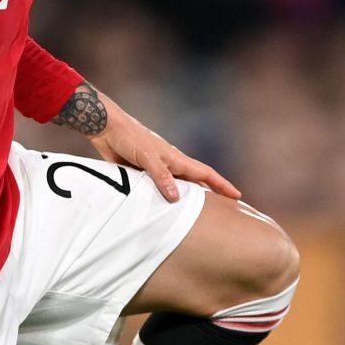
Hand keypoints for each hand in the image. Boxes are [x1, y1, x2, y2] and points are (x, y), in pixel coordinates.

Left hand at [87, 94, 242, 203]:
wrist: (105, 128)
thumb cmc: (129, 137)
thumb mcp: (147, 157)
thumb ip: (161, 177)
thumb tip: (176, 198)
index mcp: (175, 158)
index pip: (205, 174)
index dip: (222, 185)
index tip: (238, 196)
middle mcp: (169, 164)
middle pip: (195, 183)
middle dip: (210, 195)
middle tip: (224, 211)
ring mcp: (156, 169)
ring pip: (176, 188)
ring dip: (186, 200)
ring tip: (196, 217)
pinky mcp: (140, 174)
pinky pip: (156, 191)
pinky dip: (163, 200)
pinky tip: (162, 211)